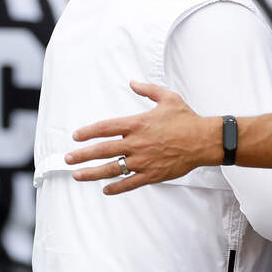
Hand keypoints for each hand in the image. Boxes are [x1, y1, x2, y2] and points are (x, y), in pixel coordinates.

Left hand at [66, 81, 218, 193]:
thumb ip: (147, 90)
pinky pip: (129, 183)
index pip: (105, 128)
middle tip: (67, 158)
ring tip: (77, 175)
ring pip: (112, 169)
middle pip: (102, 150)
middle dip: (82, 155)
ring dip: (92, 173)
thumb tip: (133, 82)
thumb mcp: (167, 98)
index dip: (88, 132)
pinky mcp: (152, 174)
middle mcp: (136, 143)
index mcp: (137, 124)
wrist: (204, 140)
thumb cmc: (187, 119)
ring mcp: (143, 160)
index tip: (76, 136)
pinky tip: (105, 189)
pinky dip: (116, 187)